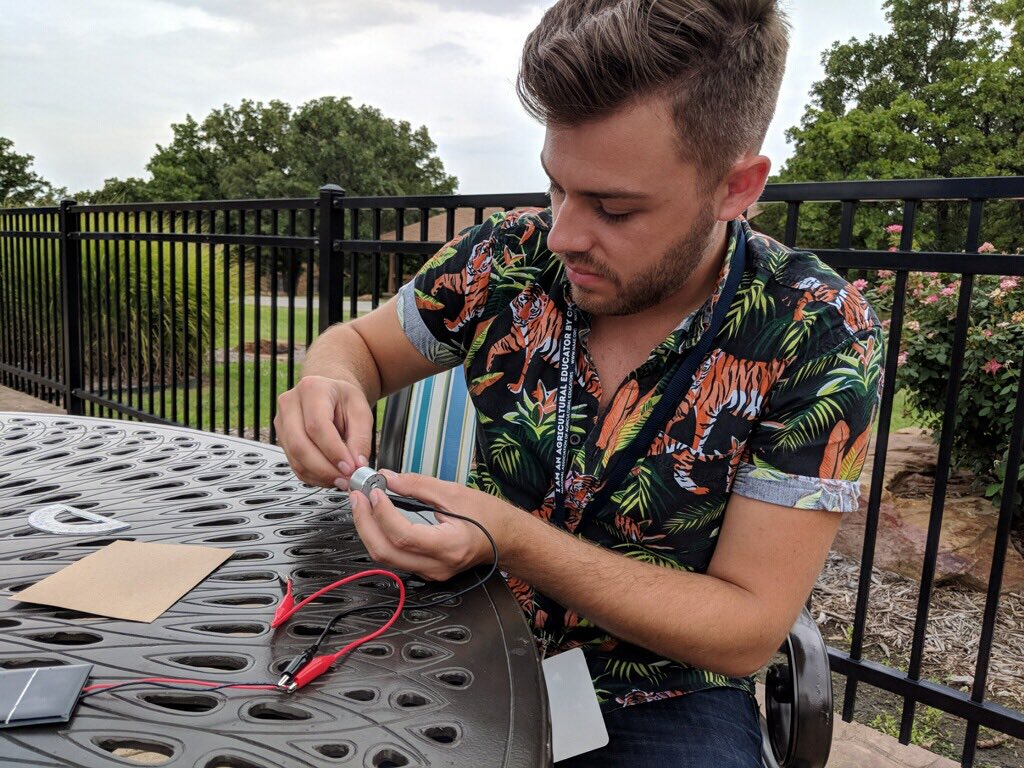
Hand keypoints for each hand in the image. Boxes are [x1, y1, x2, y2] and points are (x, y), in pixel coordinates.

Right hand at [274, 375, 373, 487]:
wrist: (331, 394)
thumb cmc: (344, 399)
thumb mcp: (361, 412)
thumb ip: (361, 438)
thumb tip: (357, 464)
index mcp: (312, 389)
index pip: (317, 426)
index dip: (333, 451)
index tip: (350, 467)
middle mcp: (290, 403)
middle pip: (299, 444)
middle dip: (324, 468)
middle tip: (346, 479)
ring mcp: (281, 422)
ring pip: (295, 458)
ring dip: (319, 475)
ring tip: (342, 479)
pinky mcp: (282, 439)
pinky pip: (294, 464)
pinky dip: (313, 476)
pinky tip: (330, 476)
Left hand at [350, 470, 509, 581]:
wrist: (507, 539)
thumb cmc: (489, 517)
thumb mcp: (454, 493)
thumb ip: (418, 486)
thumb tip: (388, 478)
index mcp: (448, 546)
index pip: (403, 535)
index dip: (382, 513)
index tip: (374, 491)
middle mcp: (436, 566)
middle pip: (385, 552)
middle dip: (365, 522)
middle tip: (358, 496)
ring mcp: (429, 572)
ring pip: (385, 557)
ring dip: (368, 529)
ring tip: (362, 503)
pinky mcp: (424, 570)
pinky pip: (394, 557)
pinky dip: (379, 535)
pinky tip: (375, 517)